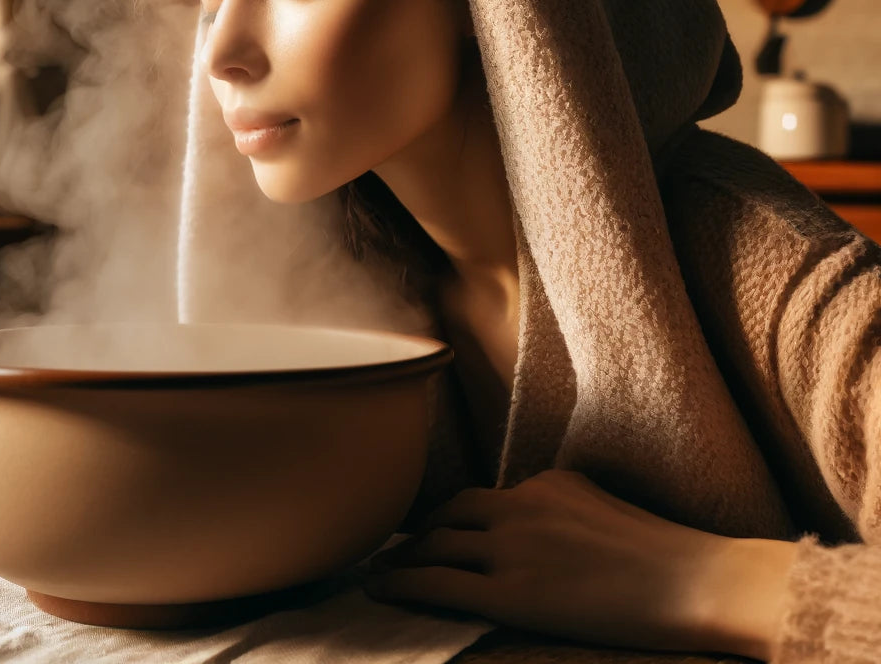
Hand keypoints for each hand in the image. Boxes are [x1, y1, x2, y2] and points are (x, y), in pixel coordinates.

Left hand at [364, 468, 776, 656]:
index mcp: (547, 482)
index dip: (454, 517)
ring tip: (380, 571)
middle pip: (451, 513)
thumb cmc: (664, 556)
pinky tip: (381, 590)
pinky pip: (440, 584)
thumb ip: (562, 509)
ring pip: (437, 545)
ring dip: (403, 558)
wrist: (693, 581)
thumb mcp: (603, 508)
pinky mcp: (511, 592)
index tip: (436, 528)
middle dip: (421, 531)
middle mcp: (521, 503)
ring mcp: (513, 546)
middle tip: (398, 548)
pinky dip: (403, 585)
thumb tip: (537, 525)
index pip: (486, 498)